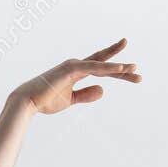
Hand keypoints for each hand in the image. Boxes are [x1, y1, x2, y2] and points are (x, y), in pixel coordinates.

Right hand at [17, 38, 140, 114]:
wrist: (28, 101)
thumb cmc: (46, 100)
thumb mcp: (70, 100)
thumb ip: (86, 94)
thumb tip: (103, 90)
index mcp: (76, 71)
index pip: (100, 70)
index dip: (116, 70)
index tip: (131, 72)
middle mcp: (77, 65)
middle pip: (104, 65)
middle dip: (122, 67)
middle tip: (138, 71)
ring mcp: (74, 65)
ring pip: (101, 65)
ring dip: (118, 68)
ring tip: (135, 70)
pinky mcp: (71, 69)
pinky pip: (94, 67)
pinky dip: (107, 67)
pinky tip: (120, 67)